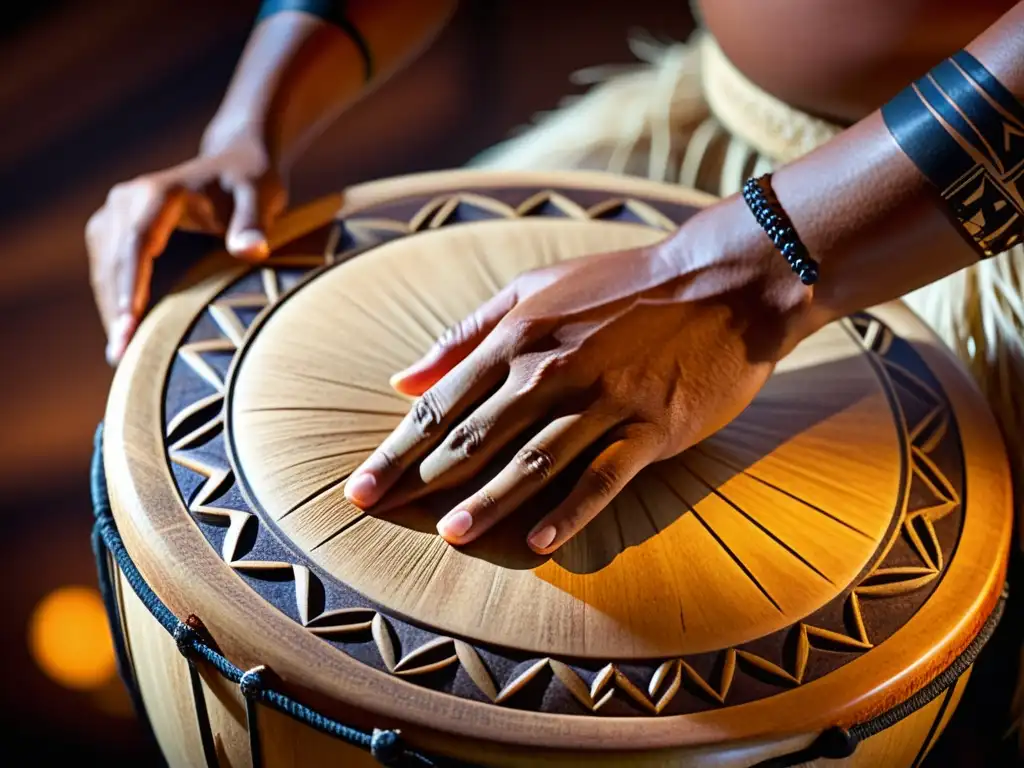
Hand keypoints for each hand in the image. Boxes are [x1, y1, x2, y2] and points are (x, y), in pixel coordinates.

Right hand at [86, 128, 285, 363]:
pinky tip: (125, 333)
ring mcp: (117, 213)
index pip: (137, 242)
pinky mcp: (116, 229)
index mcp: (159, 193)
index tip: (129, 321)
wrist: (235, 162)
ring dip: (111, 309)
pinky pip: (109, 270)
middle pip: (114, 260)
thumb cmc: (251, 182)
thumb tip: (251, 251)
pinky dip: (115, 300)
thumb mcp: (261, 197)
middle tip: (122, 355)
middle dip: (116, 308)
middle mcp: (128, 199)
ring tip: (120, 355)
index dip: (131, 283)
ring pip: (105, 269)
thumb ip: (254, 224)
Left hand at [344, 201, 817, 553]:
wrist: (722, 280)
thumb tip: (404, 378)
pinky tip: (540, 541)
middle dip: (421, 479)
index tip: (360, 487)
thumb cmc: (621, 285)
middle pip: (474, 436)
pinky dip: (571, 510)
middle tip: (381, 516)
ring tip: (451, 536)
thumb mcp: (535, 288)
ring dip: (488, 501)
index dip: (396, 449)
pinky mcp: (650, 426)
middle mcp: (551, 369)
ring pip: (532, 460)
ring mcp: (603, 400)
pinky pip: (603, 476)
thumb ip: (467, 333)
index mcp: (518, 336)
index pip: (441, 405)